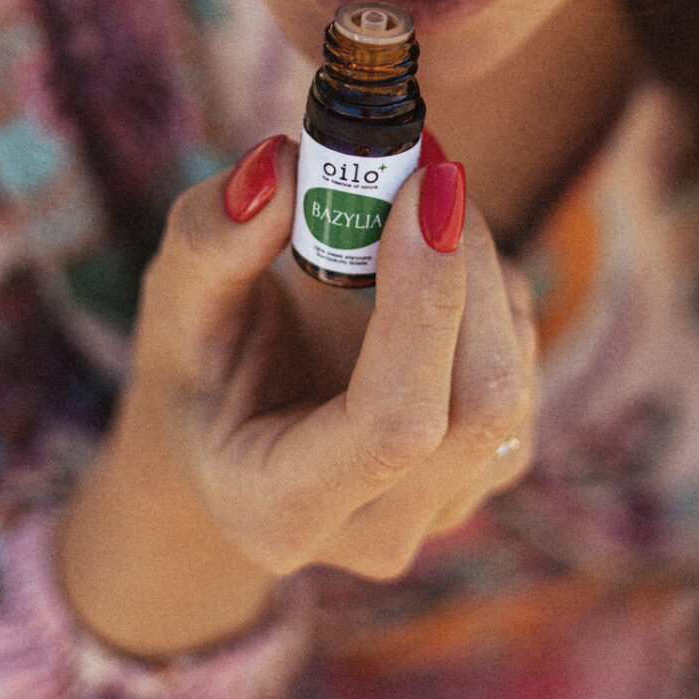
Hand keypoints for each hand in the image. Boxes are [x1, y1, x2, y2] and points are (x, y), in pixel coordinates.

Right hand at [59, 134, 537, 656]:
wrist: (240, 438)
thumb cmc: (203, 370)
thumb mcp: (174, 304)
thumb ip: (210, 240)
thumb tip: (284, 168)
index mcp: (279, 508)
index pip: (393, 426)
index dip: (426, 301)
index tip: (423, 188)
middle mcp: (378, 530)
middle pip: (480, 400)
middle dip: (468, 265)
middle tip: (429, 168)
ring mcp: (447, 506)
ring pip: (514, 378)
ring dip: (480, 269)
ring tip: (408, 214)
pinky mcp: (492, 467)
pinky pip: (524, 367)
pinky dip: (490, 293)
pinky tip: (430, 270)